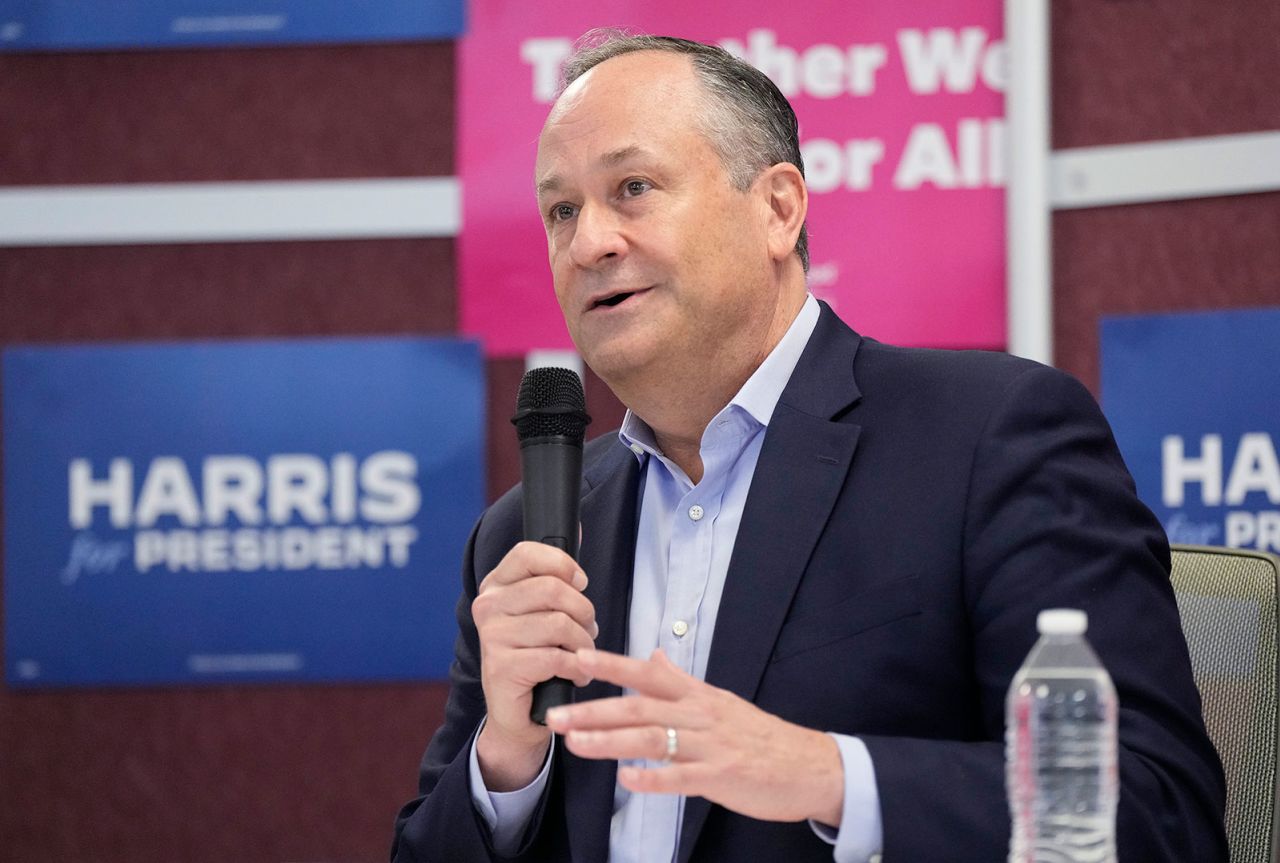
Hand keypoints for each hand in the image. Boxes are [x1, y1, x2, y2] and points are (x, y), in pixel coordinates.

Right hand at [472, 541, 597, 790]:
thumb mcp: (543, 611)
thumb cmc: (536, 655)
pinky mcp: (501, 667)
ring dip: (583, 643)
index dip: (563, 564)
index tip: (580, 583)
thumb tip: (576, 527)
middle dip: (583, 611)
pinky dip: (577, 668)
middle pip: (552, 589)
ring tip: (582, 655)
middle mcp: (488, 606)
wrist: (517, 712)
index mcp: (496, 585)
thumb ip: (555, 575)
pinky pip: (556, 657)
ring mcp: (492, 636)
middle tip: (588, 630)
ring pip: (559, 624)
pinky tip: (576, 676)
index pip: (528, 553)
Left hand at [545, 649, 843, 825]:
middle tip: (556, 717)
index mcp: (697, 695)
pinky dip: (651, 779)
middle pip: (640, 706)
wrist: (809, 765)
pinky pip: (680, 778)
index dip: (612, 665)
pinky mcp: (721, 777)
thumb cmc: (759, 735)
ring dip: (610, 742)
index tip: (577, 657)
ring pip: (652, 739)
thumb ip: (682, 682)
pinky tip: (625, 780)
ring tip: (576, 745)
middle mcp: (700, 715)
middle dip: (595, 710)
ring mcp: (710, 746)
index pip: (648, 673)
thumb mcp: (719, 701)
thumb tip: (654, 658)